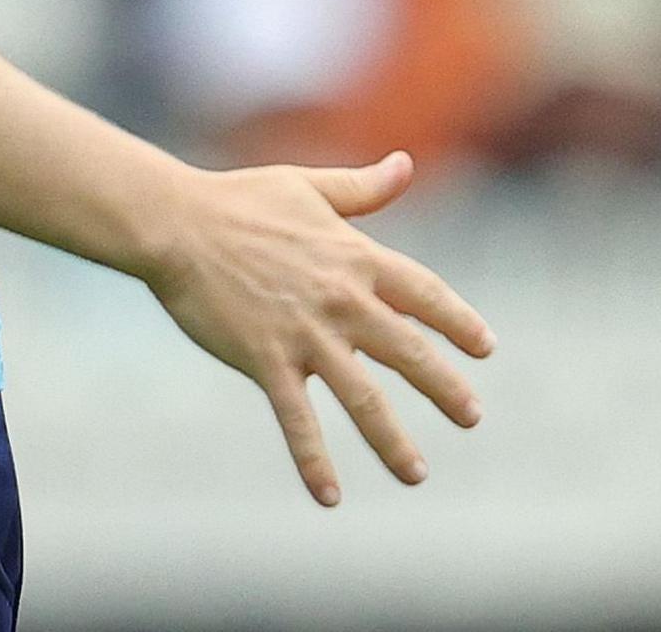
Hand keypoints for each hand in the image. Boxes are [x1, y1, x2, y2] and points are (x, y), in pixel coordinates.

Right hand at [136, 151, 494, 506]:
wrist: (176, 224)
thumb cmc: (237, 200)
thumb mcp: (306, 187)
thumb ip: (361, 188)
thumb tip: (406, 164)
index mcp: (355, 256)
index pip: (424, 293)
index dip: (458, 321)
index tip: (485, 348)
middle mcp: (341, 299)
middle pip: (408, 351)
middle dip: (444, 387)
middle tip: (472, 416)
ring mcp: (305, 334)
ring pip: (363, 398)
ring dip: (392, 440)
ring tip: (416, 474)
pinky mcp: (266, 360)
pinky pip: (297, 420)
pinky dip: (314, 460)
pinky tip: (330, 496)